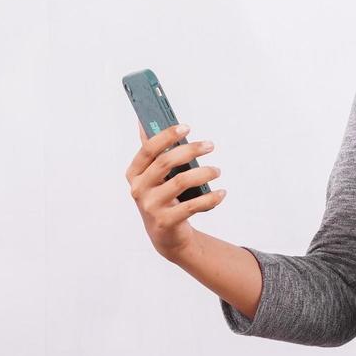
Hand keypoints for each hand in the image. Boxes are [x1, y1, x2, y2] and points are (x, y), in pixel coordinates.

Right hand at [126, 122, 225, 258]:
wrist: (165, 234)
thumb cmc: (162, 196)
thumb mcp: (154, 176)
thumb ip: (152, 152)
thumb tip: (143, 121)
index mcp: (134, 173)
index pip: (148, 149)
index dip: (166, 136)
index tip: (186, 127)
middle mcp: (139, 189)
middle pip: (165, 162)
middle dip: (190, 150)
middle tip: (210, 145)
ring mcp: (151, 206)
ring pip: (180, 182)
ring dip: (204, 173)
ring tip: (217, 171)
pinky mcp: (165, 222)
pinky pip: (192, 206)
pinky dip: (210, 198)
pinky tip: (221, 193)